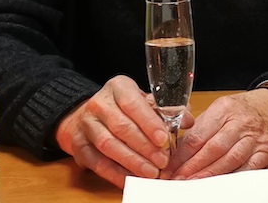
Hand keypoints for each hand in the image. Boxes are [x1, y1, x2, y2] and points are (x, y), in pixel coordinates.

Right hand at [54, 75, 190, 187]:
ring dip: (132, 162)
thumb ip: (166, 110)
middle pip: (122, 127)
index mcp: (118, 87)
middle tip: (162, 161)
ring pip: (109, 145)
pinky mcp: (79, 146)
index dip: (149, 123)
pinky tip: (131, 180)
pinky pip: (98, 163)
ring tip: (151, 173)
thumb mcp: (145, 102)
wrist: (88, 116)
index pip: (133, 104)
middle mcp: (99, 104)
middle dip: (144, 147)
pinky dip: (116, 174)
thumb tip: (188, 120)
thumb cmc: (124, 109)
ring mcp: (86, 125)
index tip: (164, 139)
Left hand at [163, 88, 267, 179]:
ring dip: (208, 174)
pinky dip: (232, 177)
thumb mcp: (220, 109)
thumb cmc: (244, 109)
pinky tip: (218, 184)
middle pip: (212, 149)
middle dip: (192, 167)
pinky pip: (247, 168)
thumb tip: (178, 151)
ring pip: (228, 160)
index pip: (198, 135)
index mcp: (224, 109)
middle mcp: (240, 123)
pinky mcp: (265, 151)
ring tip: (192, 184)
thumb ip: (201, 127)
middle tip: (177, 179)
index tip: (170, 167)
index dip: (181, 155)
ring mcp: (254, 138)